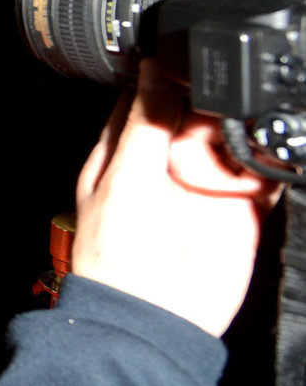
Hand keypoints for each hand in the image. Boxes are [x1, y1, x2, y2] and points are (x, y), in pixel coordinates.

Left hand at [72, 60, 282, 336]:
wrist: (157, 317)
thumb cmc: (118, 254)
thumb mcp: (126, 175)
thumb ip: (146, 122)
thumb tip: (151, 68)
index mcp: (125, 150)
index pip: (150, 96)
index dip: (169, 79)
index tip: (185, 70)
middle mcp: (165, 163)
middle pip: (199, 112)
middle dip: (209, 113)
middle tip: (200, 137)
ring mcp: (204, 185)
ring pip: (233, 139)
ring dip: (237, 140)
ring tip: (218, 172)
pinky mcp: (241, 208)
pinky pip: (262, 173)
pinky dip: (265, 167)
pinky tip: (254, 177)